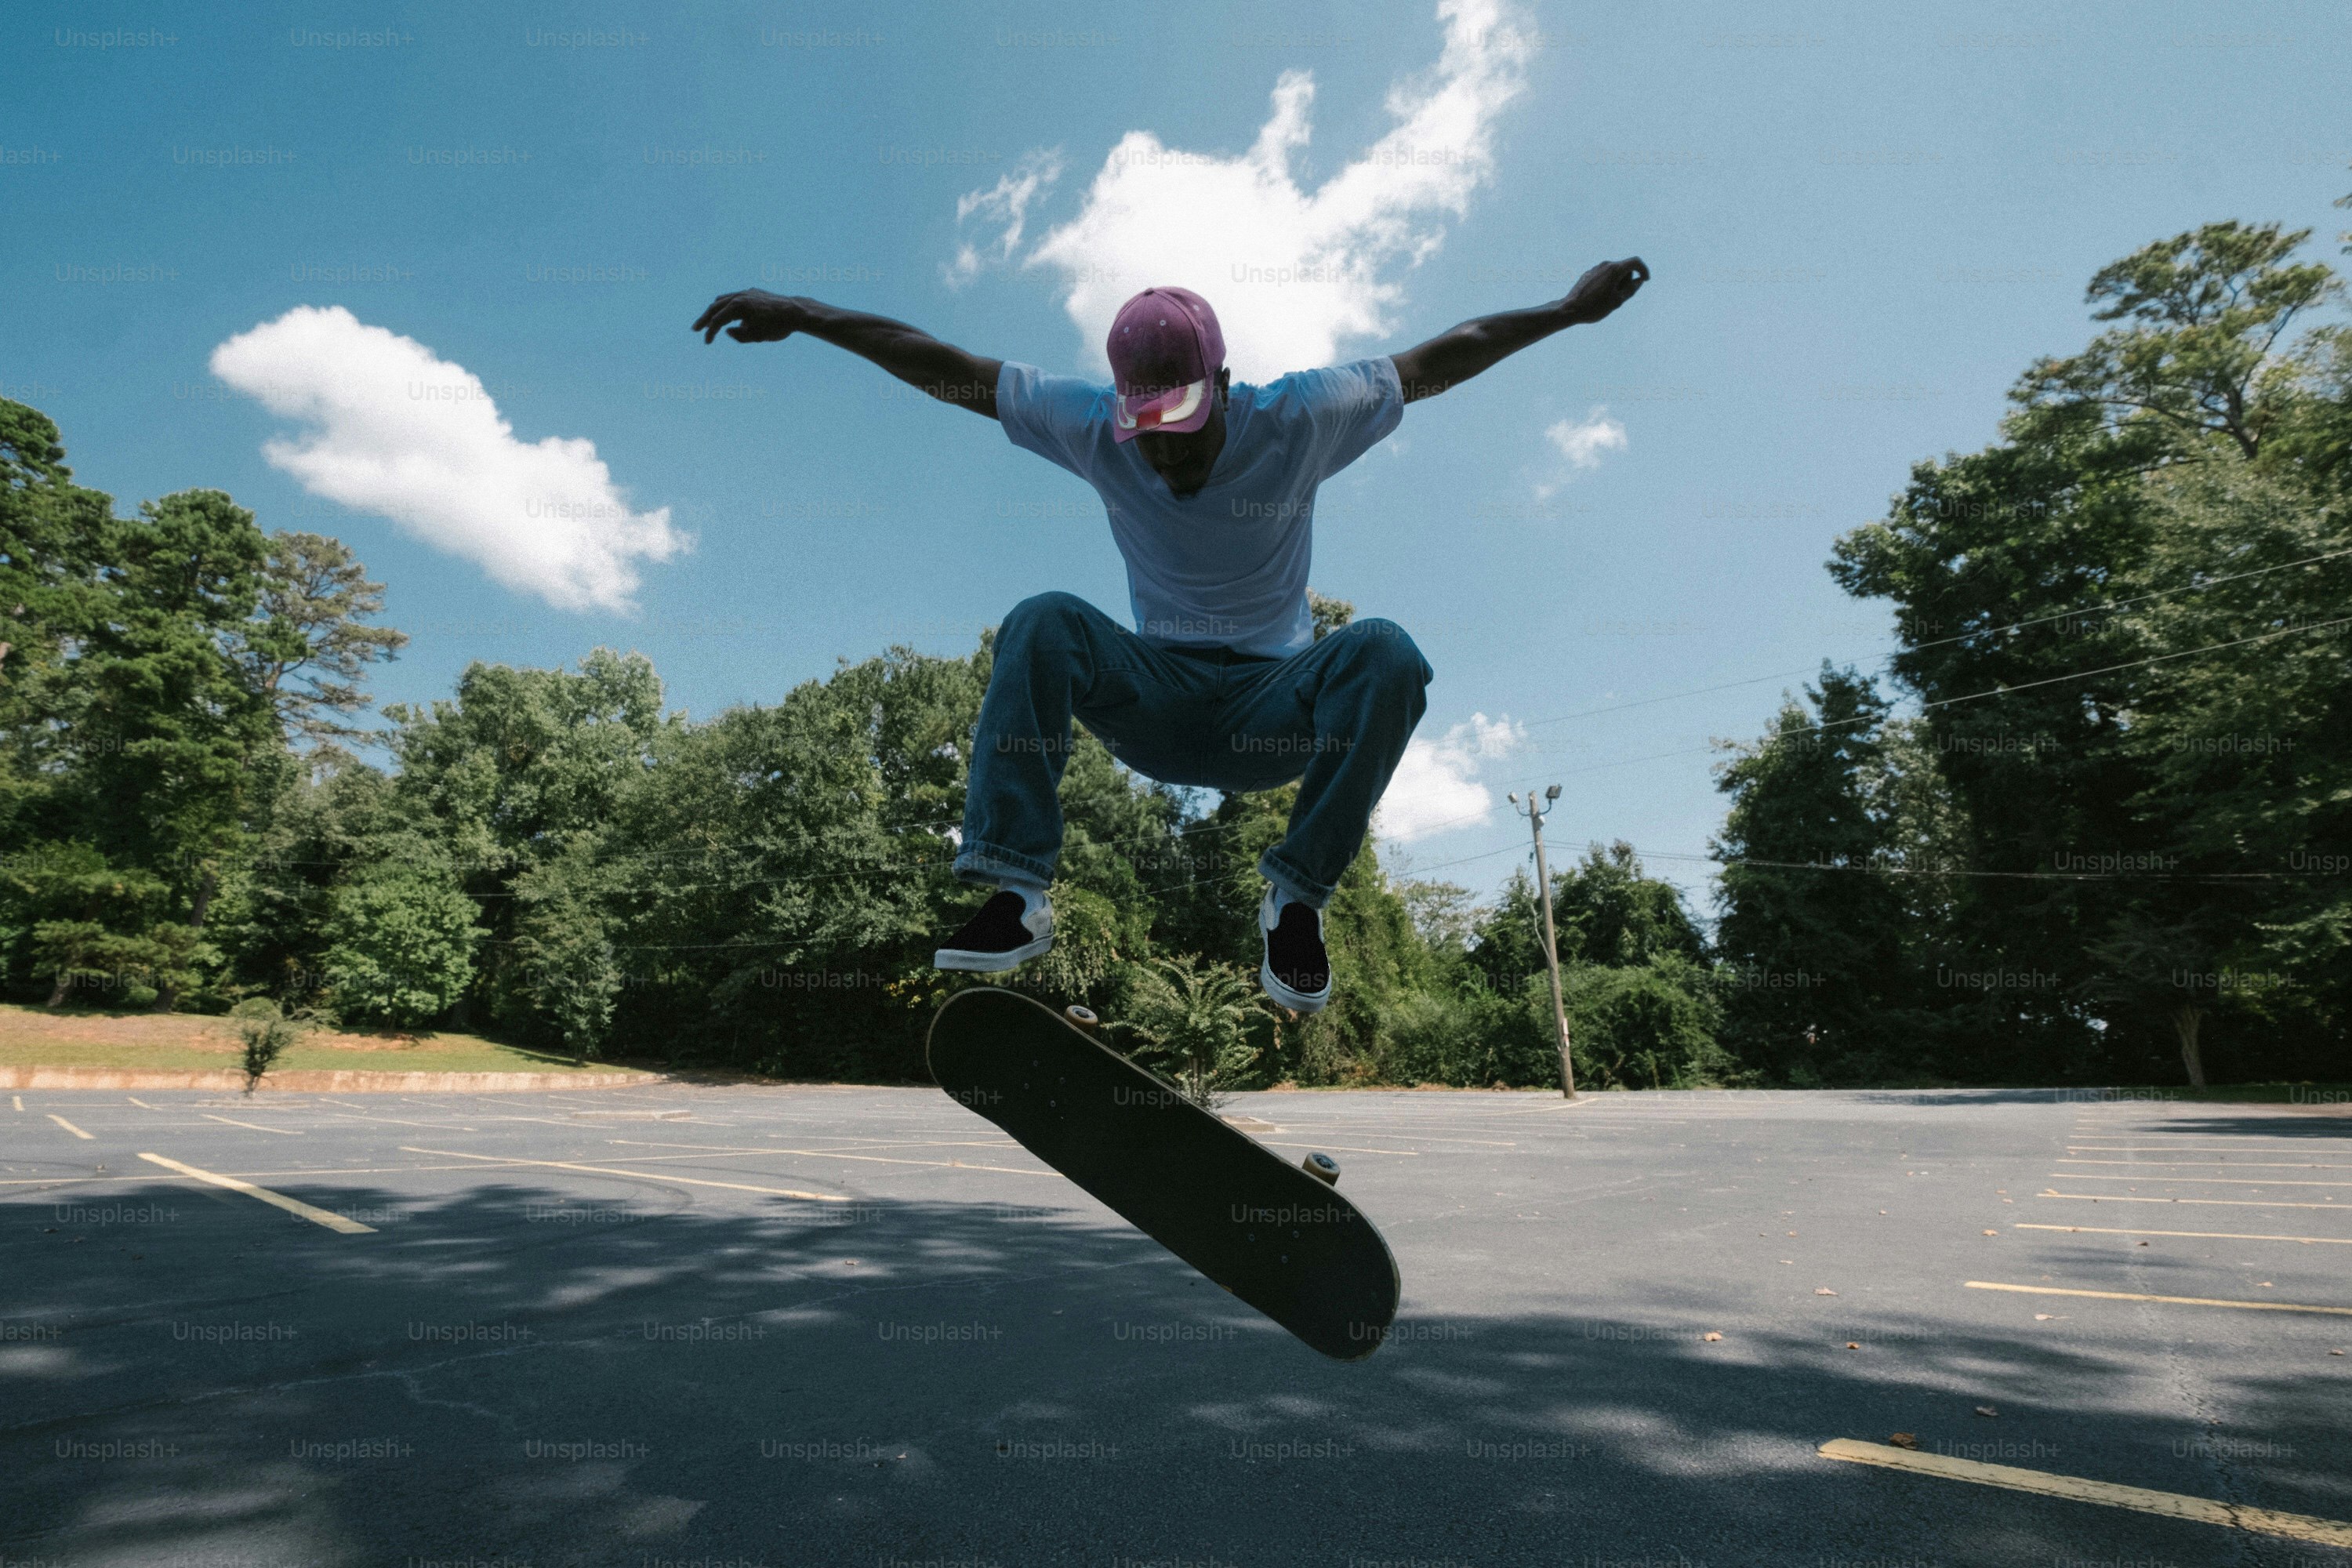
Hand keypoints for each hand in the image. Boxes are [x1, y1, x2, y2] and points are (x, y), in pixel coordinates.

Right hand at [692, 289, 809, 343]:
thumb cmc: (777, 327)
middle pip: (715, 307)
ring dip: (714, 310)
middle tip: (695, 329)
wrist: (796, 312)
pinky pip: (735, 298)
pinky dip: (727, 305)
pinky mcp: (753, 292)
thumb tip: (726, 330)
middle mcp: (739, 296)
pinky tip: (727, 313)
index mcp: (738, 306)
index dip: (710, 333)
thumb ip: (739, 336)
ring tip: (708, 320)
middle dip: (705, 319)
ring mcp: (746, 292)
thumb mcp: (757, 337)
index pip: (717, 320)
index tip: (707, 343)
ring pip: (724, 300)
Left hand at [1560, 257, 1648, 324]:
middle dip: (1627, 280)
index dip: (1644, 270)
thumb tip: (1639, 280)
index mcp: (1614, 269)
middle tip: (1620, 296)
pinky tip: (1598, 297)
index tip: (1645, 280)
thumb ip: (1631, 289)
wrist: (1570, 309)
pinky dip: (1608, 283)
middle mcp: (1605, 264)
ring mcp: (1596, 268)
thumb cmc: (1595, 307)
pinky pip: (1604, 275)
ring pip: (1614, 272)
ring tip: (1608, 298)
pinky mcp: (1589, 273)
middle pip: (1625, 267)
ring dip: (1617, 282)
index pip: (1635, 262)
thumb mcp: (1618, 301)